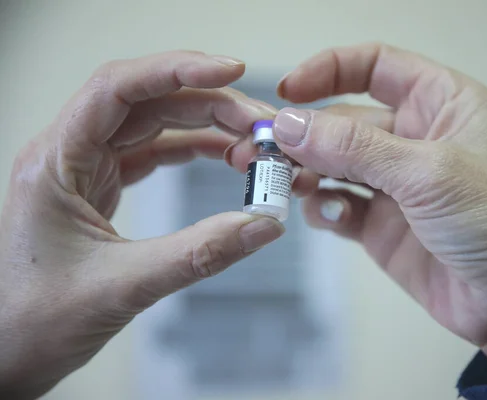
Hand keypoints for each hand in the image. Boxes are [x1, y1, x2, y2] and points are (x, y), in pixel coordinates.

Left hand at [0, 51, 283, 398]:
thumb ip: (199, 253)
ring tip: (252, 147)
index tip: (230, 71)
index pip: (118, 89)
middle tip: (261, 128)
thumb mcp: (123, 286)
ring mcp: (88, 170)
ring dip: (207, 128)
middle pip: (149, 104)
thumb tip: (262, 226)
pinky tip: (224, 159)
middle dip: (210, 106)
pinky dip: (194, 152)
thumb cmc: (33, 320)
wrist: (9, 354)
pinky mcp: (104, 189)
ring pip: (156, 126)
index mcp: (57, 161)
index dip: (177, 70)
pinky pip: (155, 154)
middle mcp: (71, 154)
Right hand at [228, 43, 486, 372]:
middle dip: (305, 135)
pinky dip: (326, 209)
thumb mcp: (428, 172)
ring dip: (307, 172)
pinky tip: (329, 215)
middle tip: (265, 151)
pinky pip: (340, 207)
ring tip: (287, 184)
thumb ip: (354, 148)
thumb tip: (290, 125)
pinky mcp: (383, 226)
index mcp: (440, 104)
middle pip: (343, 121)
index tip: (288, 90)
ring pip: (335, 165)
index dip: (329, 71)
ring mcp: (397, 185)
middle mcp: (415, 139)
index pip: (375, 67)